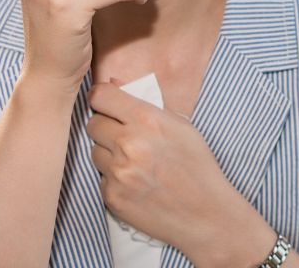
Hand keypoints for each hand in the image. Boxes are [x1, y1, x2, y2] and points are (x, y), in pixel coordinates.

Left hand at [86, 82, 276, 264]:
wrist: (204, 213)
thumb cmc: (197, 166)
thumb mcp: (181, 126)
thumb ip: (147, 106)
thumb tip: (115, 84)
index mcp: (147, 120)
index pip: (101, 97)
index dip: (102, 98)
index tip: (105, 103)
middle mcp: (128, 143)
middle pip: (94, 124)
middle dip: (106, 127)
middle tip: (124, 136)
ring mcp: (118, 172)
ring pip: (95, 151)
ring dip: (109, 154)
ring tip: (134, 162)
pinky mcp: (111, 196)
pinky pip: (101, 178)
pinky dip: (114, 178)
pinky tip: (136, 182)